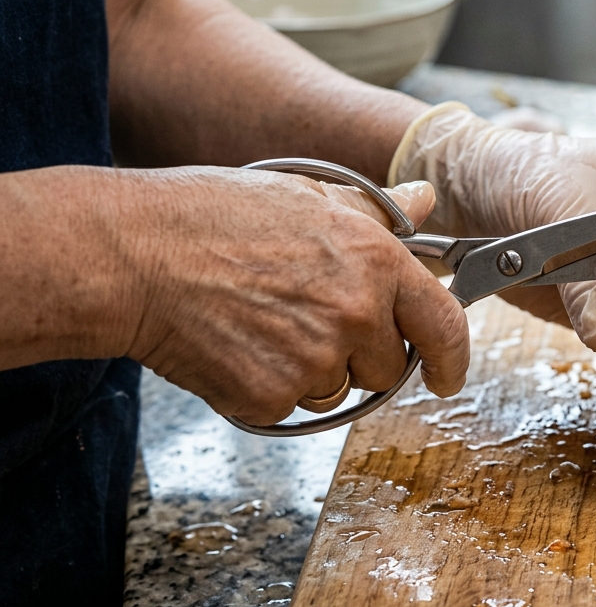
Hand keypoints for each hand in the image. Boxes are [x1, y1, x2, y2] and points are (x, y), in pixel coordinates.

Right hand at [125, 167, 468, 425]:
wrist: (132, 255)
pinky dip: (264, 388)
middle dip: (357, 354)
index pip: (443, 324)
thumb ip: (375, 212)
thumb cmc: (210, 218)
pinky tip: (234, 346)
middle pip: (386, 368)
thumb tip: (424, 200)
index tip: (448, 375)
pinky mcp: (271, 397)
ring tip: (259, 322)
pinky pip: (287, 408)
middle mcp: (356, 314)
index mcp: (376, 261)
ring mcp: (315, 360)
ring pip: (336, 390)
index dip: (452, 357)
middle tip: (302, 317)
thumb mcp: (306, 197)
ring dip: (310, 371)